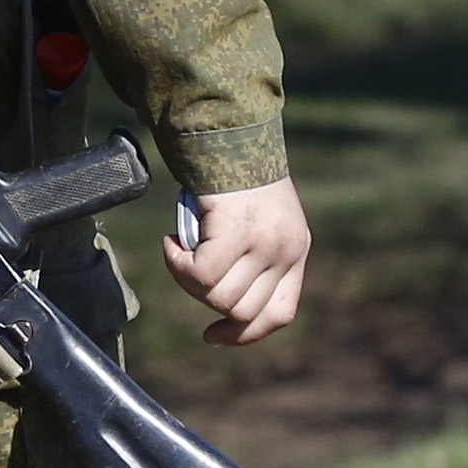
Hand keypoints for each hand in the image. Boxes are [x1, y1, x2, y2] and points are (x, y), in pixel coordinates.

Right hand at [160, 176, 309, 345]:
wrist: (228, 133)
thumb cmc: (234, 174)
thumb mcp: (259, 221)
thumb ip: (254, 257)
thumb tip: (225, 302)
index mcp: (296, 250)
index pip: (278, 313)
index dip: (243, 333)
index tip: (212, 335)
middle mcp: (286, 250)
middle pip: (241, 310)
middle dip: (205, 300)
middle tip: (186, 268)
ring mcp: (264, 243)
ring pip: (217, 296)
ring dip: (187, 279)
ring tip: (179, 249)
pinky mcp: (237, 232)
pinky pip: (200, 273)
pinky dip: (177, 262)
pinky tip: (171, 241)